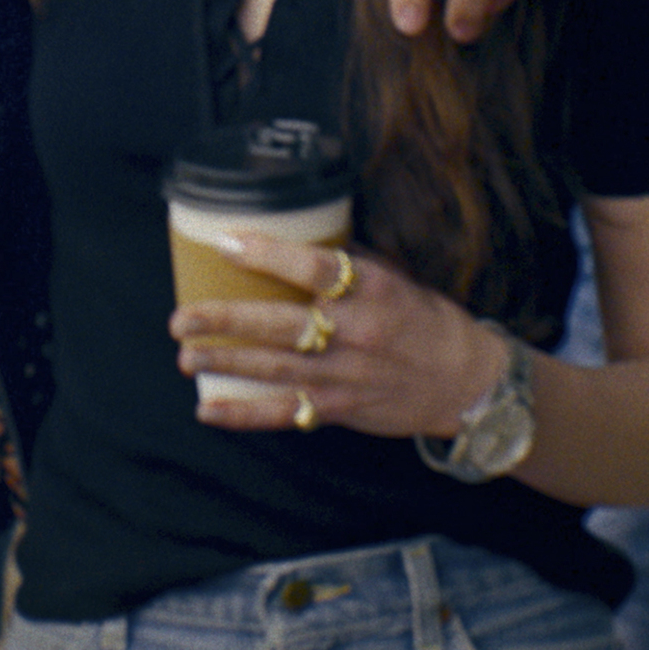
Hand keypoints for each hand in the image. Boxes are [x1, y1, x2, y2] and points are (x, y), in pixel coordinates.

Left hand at [174, 236, 504, 439]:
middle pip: (281, 325)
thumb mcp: (396, 278)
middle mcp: (357, 333)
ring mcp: (345, 376)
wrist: (466, 382)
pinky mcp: (339, 409)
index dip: (268, 255)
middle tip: (182, 318)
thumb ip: (349, 262)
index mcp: (373, 290)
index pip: (314, 268)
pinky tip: (208, 410)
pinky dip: (244, 415)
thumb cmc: (427, 321)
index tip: (227, 243)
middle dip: (227, 321)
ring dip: (226, 363)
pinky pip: (285, 414)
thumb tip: (297, 234)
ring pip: (274, 370)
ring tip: (186, 355)